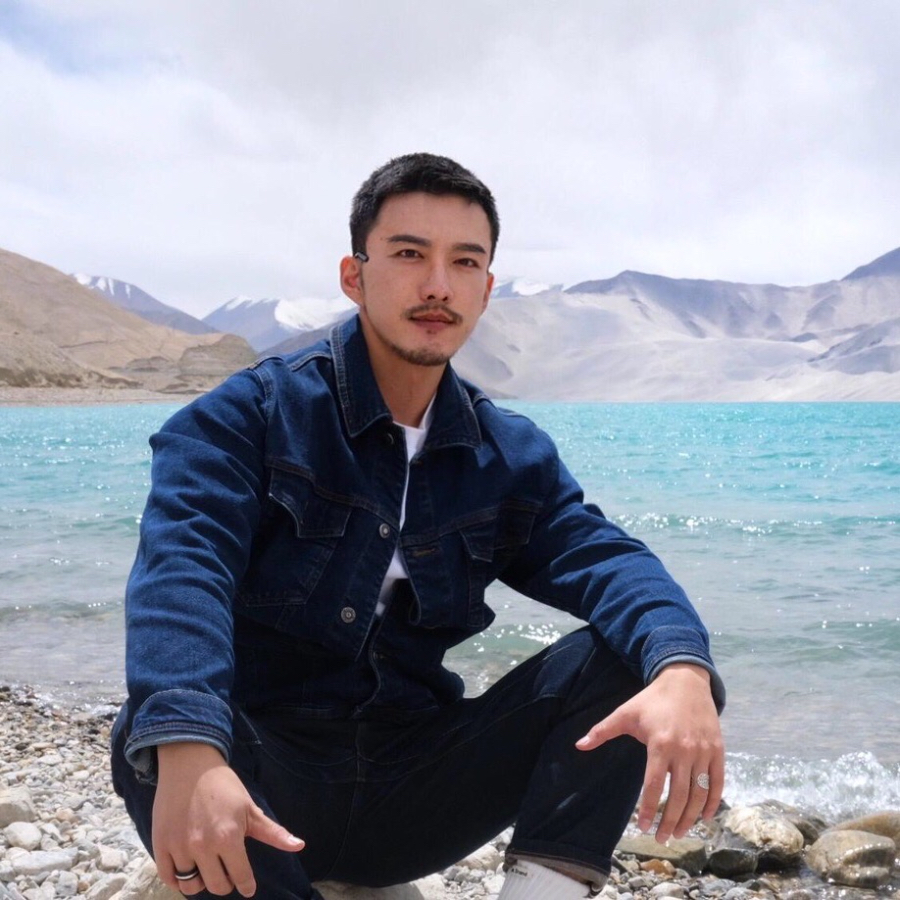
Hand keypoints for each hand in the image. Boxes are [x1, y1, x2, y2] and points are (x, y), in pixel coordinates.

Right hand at [153, 743, 303, 896]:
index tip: (248, 886)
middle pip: (216, 886)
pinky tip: (188, 868)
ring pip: (191, 885)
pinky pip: (168, 878)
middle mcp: (203, 846)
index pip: (240, 877)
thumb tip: (299, 846)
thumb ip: (273, 832)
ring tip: (207, 868)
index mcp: (228, 838)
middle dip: (226, 882)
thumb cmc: (224, 785)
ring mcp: (179, 847)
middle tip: (227, 871)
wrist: (190, 764)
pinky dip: (178, 879)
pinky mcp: (160, 844)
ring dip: (201, 882)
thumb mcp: (251, 808)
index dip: (247, 884)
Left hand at [575, 663, 723, 842]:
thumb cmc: (652, 699)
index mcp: (660, 743)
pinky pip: (717, 782)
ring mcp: (704, 751)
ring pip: (699, 793)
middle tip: (662, 839)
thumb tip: (578, 746)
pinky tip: (704, 817)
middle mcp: (684, 750)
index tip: (643, 827)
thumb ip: (602, 731)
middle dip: (670, 821)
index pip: (654, 785)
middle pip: (678, 795)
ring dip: (690, 817)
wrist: (686, 680)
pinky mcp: (718, 750)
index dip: (649, 809)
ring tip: (680, 833)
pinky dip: (712, 802)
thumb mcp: (625, 712)